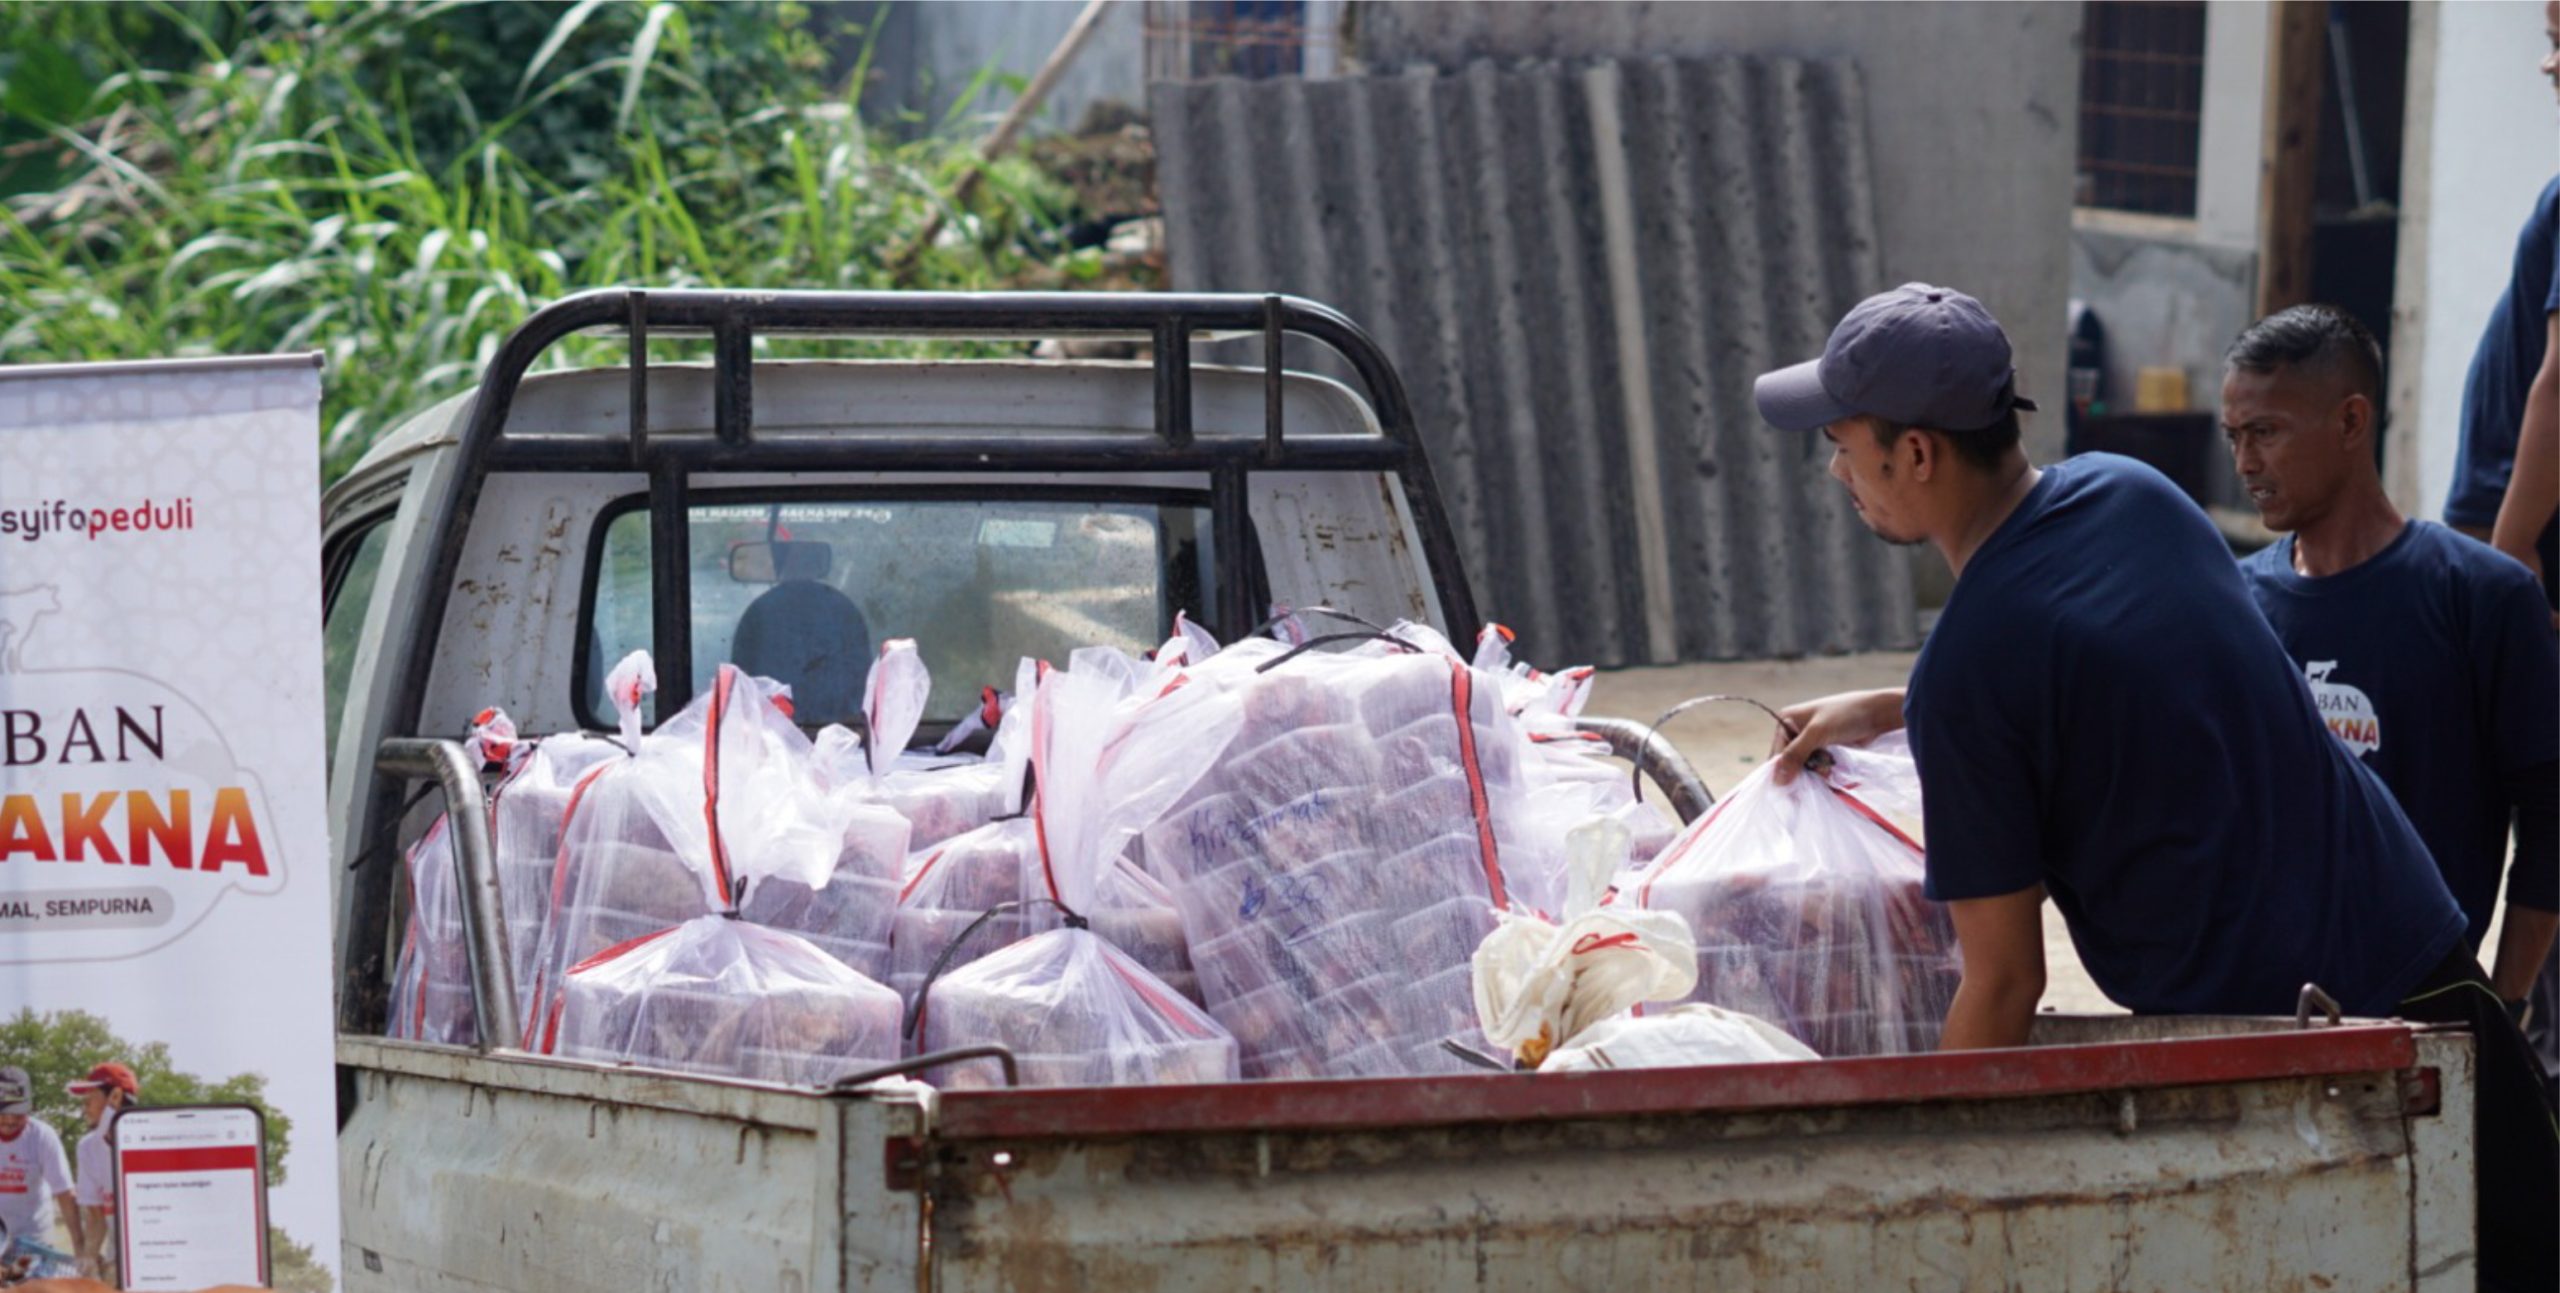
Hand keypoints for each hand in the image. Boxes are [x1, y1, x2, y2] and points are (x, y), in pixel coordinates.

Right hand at [1768, 688, 1905, 785]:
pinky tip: (1831, 770)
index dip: (1783, 771)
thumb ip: (1796, 755)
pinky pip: (1816, 766)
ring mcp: (1810, 740)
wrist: (1876, 713)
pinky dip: (1822, 770)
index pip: (1777, 753)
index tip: (1793, 788)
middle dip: (1802, 772)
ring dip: (1814, 772)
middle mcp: (1795, 731)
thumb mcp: (1817, 733)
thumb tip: (1776, 780)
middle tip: (1817, 774)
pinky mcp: (1824, 748)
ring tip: (1827, 769)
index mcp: (1786, 721)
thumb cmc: (1845, 716)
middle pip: (1789, 762)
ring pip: (1803, 766)